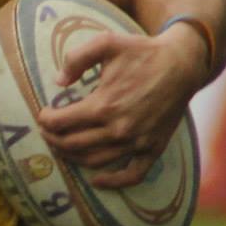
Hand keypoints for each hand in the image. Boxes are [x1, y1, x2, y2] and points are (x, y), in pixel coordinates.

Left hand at [33, 28, 204, 186]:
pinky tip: (97, 180)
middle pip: (72, 144)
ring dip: (72, 157)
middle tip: (47, 131)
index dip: (45, 120)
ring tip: (62, 147)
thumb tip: (59, 82)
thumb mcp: (106, 43)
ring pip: (94, 161)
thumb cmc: (142, 52)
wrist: (182, 64)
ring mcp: (137, 142)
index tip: (43, 115)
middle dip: (53, 138)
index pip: (61, 122)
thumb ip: (76, 58)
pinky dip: (112, 182)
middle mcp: (118, 129)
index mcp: (104, 105)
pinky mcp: (153, 149)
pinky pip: (131, 175)